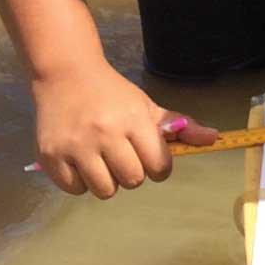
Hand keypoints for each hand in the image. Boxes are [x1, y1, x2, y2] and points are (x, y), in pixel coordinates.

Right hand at [32, 62, 218, 197]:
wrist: (66, 74)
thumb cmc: (112, 94)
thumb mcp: (146, 106)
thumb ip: (180, 125)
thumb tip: (214, 139)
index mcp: (134, 120)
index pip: (159, 166)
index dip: (158, 167)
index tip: (149, 157)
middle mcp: (105, 133)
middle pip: (133, 180)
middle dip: (132, 173)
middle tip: (122, 156)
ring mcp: (76, 146)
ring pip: (105, 190)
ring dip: (107, 180)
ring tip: (101, 160)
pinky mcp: (50, 156)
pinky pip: (75, 190)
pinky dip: (80, 183)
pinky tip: (80, 163)